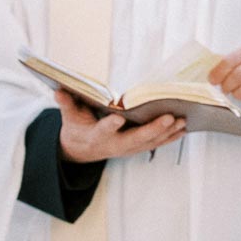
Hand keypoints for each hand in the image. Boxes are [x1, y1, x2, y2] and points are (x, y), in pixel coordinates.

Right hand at [56, 90, 184, 162]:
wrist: (81, 151)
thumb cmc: (77, 129)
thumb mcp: (69, 118)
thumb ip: (66, 104)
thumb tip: (58, 89)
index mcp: (96, 136)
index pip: (103, 131)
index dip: (111, 126)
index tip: (118, 117)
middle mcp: (115, 145)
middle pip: (135, 139)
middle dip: (153, 129)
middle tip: (168, 117)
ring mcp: (128, 149)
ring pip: (149, 143)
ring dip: (167, 133)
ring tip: (182, 120)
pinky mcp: (136, 148)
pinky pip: (155, 144)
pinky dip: (170, 137)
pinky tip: (183, 128)